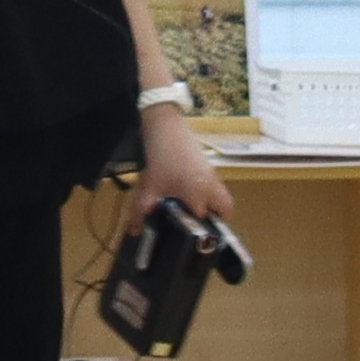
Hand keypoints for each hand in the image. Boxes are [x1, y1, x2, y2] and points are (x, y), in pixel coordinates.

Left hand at [137, 106, 237, 234]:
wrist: (165, 126)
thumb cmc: (160, 160)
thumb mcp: (148, 188)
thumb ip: (141, 212)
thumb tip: (134, 232)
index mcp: (200, 195)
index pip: (209, 221)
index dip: (199, 229)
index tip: (188, 234)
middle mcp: (212, 186)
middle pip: (225, 208)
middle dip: (216, 217)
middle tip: (197, 220)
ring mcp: (211, 173)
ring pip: (220, 195)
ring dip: (211, 202)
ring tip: (190, 205)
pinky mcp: (207, 164)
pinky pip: (213, 184)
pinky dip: (205, 190)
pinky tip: (185, 188)